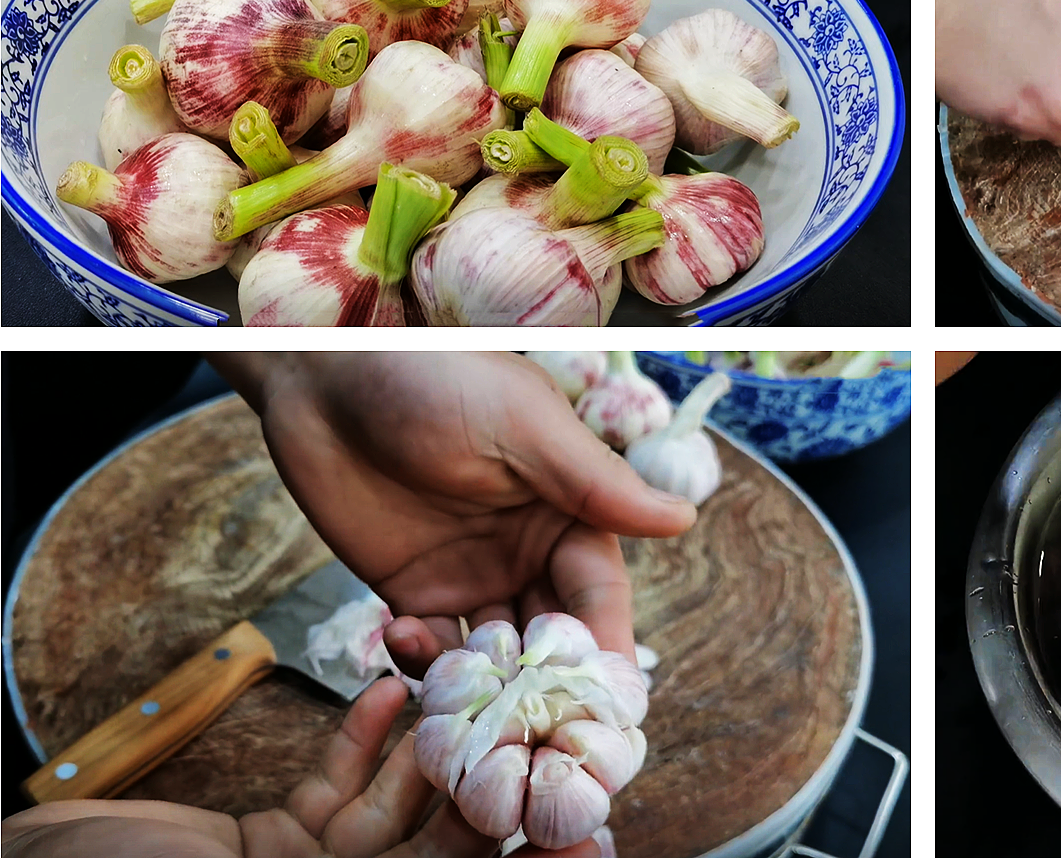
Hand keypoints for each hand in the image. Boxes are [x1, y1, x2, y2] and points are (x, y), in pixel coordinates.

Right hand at [0, 679, 494, 857]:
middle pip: (443, 854)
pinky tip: (386, 691)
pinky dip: (361, 742)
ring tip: (461, 691)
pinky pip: (337, 787)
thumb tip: (474, 854)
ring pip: (398, 810)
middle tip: (534, 732)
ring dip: (428, 749)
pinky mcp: (278, 836)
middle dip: (487, 796)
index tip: (585, 834)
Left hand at [210, 352, 696, 674]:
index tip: (609, 705)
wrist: (322, 375)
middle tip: (541, 738)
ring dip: (486, 688)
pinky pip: (430, 648)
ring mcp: (469, 575)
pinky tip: (402, 642)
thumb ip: (597, 483)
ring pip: (494, 656)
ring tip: (468, 708)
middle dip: (550, 690)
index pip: (599, 595)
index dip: (605, 649)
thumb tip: (684, 518)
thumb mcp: (524, 427)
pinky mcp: (409, 590)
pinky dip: (423, 663)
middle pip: (552, 638)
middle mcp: (528, 552)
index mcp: (569, 512)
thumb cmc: (436, 378)